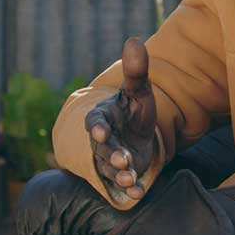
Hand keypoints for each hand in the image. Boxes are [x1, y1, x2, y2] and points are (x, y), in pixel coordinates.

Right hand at [85, 38, 157, 200]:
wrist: (139, 133)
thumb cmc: (135, 109)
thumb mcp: (139, 91)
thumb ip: (136, 71)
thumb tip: (135, 40)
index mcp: (102, 117)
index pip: (95, 121)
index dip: (96, 127)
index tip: (99, 132)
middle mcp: (103, 141)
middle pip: (101, 149)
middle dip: (110, 155)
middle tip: (120, 159)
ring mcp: (111, 160)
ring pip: (111, 169)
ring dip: (119, 175)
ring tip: (129, 178)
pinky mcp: (123, 175)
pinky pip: (122, 185)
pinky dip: (130, 191)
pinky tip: (139, 195)